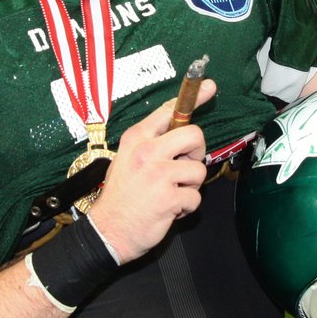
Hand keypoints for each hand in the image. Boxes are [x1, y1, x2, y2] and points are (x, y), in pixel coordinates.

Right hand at [89, 79, 216, 263]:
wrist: (108, 231)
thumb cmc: (121, 195)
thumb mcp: (128, 158)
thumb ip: (152, 143)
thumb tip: (182, 132)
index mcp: (137, 138)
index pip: (168, 111)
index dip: (193, 97)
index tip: (208, 87)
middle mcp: (147, 151)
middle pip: (194, 135)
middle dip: (196, 152)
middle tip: (183, 165)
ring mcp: (159, 174)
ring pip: (199, 170)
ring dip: (190, 185)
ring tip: (170, 192)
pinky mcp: (169, 197)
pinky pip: (196, 197)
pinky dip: (186, 206)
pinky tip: (169, 208)